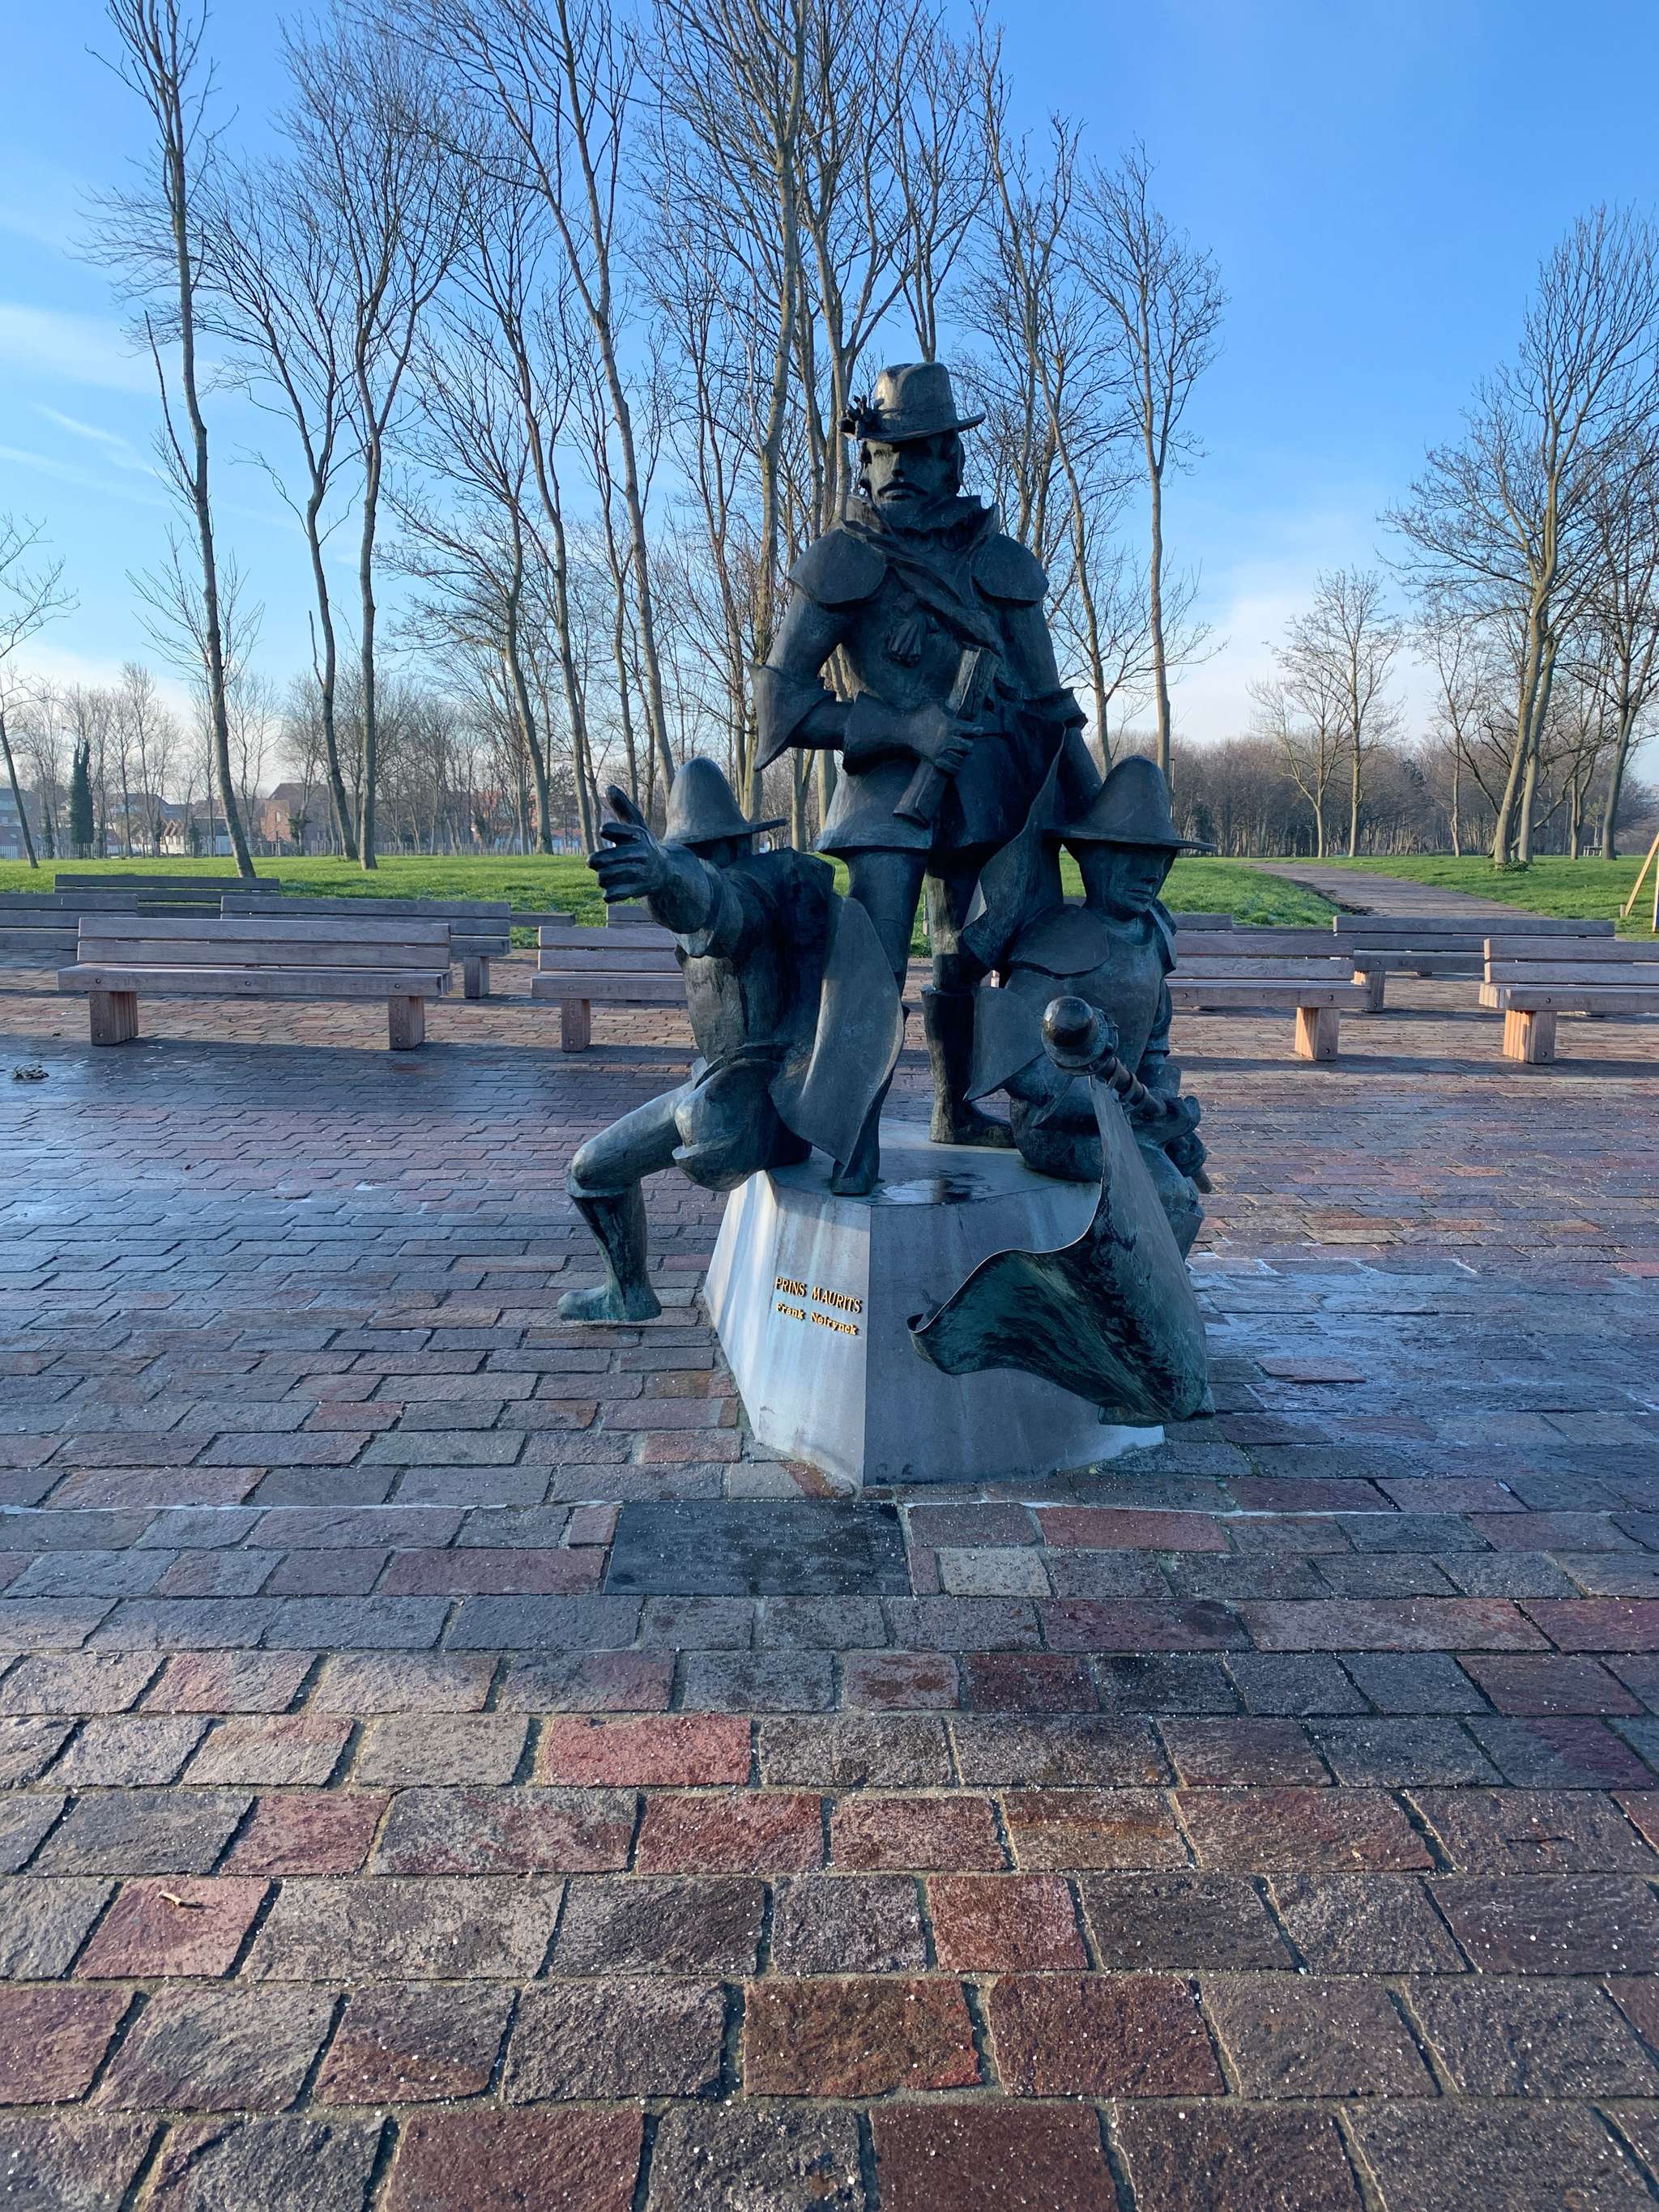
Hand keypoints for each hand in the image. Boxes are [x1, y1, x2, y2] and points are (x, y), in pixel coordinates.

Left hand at [589, 785, 666, 901]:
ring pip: (605, 877)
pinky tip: (609, 890)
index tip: (604, 831)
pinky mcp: (638, 890)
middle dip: (595, 860)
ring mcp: (639, 873)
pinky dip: (608, 893)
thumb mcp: (637, 824)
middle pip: (605, 859)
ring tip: (604, 876)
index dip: (608, 831)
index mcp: (637, 835)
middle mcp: (640, 853)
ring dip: (601, 877)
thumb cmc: (644, 844)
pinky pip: (613, 894)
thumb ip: (622, 807)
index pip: (616, 830)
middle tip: (593, 862)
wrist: (666, 872)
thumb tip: (609, 788)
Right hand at [905, 703, 972, 775]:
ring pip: (961, 757)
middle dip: (969, 744)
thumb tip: (956, 709)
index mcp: (951, 725)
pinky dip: (955, 768)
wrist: (904, 730)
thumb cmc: (919, 716)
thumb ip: (947, 709)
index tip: (979, 730)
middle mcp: (949, 739)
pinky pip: (951, 767)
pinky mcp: (935, 759)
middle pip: (968, 746)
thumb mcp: (935, 706)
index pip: (971, 730)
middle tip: (968, 742)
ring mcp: (942, 750)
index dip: (977, 730)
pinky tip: (957, 767)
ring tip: (962, 753)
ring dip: (962, 755)